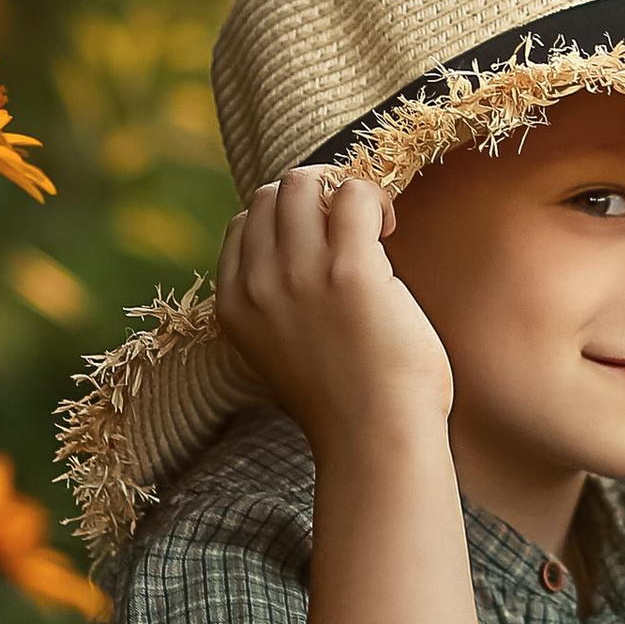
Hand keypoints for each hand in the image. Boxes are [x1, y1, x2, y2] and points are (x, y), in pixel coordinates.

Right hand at [216, 171, 454, 455]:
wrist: (375, 441)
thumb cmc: (345, 403)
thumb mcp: (281, 350)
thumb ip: (277, 305)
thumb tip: (303, 252)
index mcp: (234, 306)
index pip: (242, 224)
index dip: (287, 221)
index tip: (323, 246)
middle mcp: (258, 284)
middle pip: (271, 194)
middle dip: (314, 196)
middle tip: (352, 232)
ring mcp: (300, 274)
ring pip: (304, 182)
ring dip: (343, 191)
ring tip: (373, 229)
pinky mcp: (349, 270)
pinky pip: (353, 194)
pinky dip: (374, 198)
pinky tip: (391, 229)